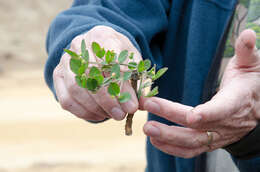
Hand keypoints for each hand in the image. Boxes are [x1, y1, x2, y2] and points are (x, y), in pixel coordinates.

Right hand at [53, 26, 141, 120]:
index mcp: (102, 35)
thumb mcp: (132, 63)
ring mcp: (65, 61)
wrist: (99, 51)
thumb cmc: (119, 57)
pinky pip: (66, 99)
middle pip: (90, 74)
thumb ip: (135, 82)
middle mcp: (80, 45)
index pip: (110, 57)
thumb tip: (135, 106)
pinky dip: (83, 112)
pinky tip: (99, 115)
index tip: (131, 102)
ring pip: (76, 89)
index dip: (120, 81)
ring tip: (113, 116)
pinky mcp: (58, 76)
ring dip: (96, 108)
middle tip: (121, 115)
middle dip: (107, 100)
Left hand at [141, 29, 259, 157]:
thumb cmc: (252, 85)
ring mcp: (216, 136)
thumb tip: (248, 33)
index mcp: (236, 102)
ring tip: (147, 129)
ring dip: (168, 138)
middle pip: (198, 127)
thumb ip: (247, 51)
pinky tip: (155, 140)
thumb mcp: (252, 66)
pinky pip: (190, 150)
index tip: (191, 116)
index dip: (208, 114)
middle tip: (148, 111)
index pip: (222, 110)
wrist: (257, 110)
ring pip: (191, 143)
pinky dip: (172, 148)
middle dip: (172, 120)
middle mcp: (225, 123)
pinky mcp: (208, 142)